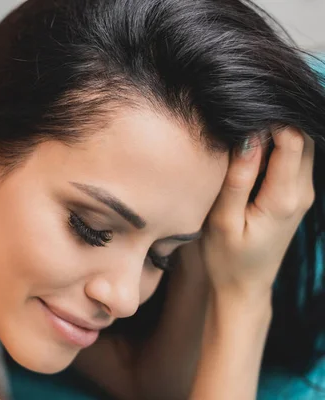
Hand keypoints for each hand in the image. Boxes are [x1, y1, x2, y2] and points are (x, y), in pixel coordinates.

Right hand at [200, 127, 314, 296]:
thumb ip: (237, 178)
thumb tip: (248, 136)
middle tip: (241, 119)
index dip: (270, 119)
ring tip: (244, 131)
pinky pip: (294, 160)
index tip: (241, 115)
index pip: (292, 139)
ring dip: (277, 133)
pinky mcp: (295, 197)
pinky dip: (277, 147)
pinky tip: (252, 149)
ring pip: (301, 146)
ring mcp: (302, 195)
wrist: (243, 287)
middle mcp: (301, 193)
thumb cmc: (226, 258)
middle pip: (302, 138)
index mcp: (284, 197)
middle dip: (276, 121)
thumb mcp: (222, 220)